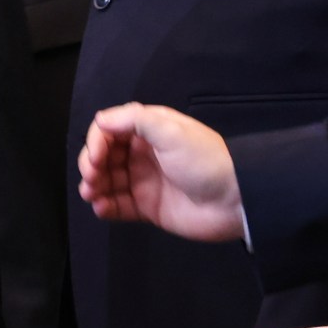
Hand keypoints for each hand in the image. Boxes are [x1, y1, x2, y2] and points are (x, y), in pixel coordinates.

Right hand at [77, 103, 242, 241]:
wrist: (235, 201)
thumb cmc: (206, 161)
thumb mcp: (172, 131)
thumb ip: (135, 119)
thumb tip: (101, 118)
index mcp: (149, 131)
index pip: (110, 130)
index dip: (97, 141)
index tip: (97, 157)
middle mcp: (143, 154)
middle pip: (104, 156)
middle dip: (91, 164)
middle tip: (92, 177)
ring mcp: (145, 181)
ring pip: (107, 181)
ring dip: (94, 186)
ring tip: (91, 194)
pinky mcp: (148, 207)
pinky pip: (119, 206)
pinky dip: (105, 207)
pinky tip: (102, 208)